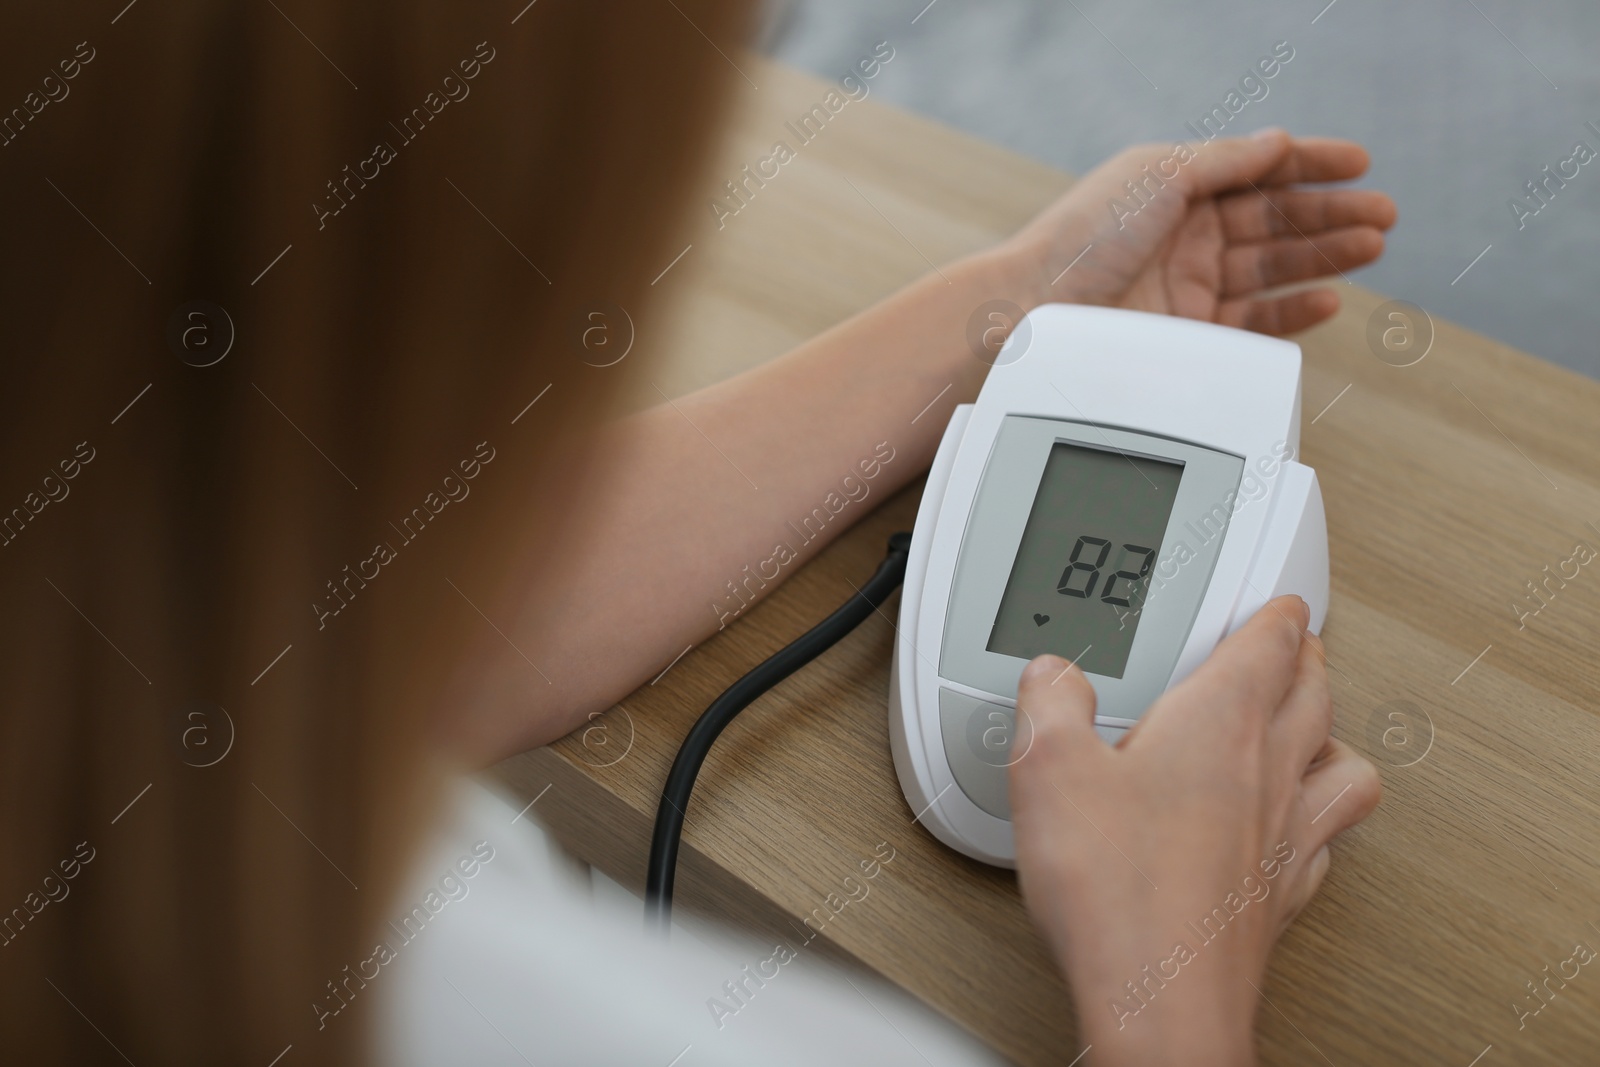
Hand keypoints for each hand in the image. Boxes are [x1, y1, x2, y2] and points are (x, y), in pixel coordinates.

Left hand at [1000, 130, 1396, 334]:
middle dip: (1332, 213)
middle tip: (1383, 213)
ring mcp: (1190, 284)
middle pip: (1276, 219)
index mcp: (1177, 188)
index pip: (1258, 170)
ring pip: (1274, 267)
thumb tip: (1277, 142)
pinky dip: (1293, 310)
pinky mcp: (1192, 333)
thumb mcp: (1158, 175)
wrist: (1037, 310)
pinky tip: (1327, 298)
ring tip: (1371, 246)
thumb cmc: (1082, 238)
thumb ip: (1224, 161)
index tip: (1359, 161)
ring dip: (1325, 256)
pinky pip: (1255, 322)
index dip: (1311, 163)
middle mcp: (1186, 235)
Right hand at [1007, 596, 1380, 1065]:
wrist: (1158, 1000)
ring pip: (1344, 765)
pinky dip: (1317, 819)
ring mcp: (1286, 839)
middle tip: (1298, 644)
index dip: (1276, 615)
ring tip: (1313, 725)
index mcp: (1221, 723)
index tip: (1279, 603)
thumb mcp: (1047, 769)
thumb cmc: (1117, 891)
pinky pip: (1325, 841)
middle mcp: (1269, 773)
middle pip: (1317, 693)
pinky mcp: (1281, 899)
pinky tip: (1293, 828)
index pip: (1271, 645)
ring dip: (1333, 735)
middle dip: (1308, 659)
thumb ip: (1050, 704)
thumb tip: (1053, 676)